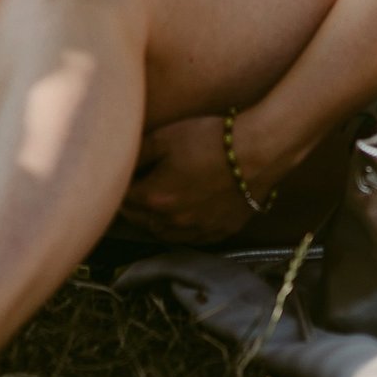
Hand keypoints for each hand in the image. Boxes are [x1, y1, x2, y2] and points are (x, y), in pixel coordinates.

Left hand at [121, 115, 265, 244]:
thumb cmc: (210, 138)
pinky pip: (192, 239)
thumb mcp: (165, 137)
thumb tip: (118, 163)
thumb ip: (136, 154)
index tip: (118, 180)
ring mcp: (198, 230)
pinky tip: (182, 218)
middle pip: (141, 221)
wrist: (258, 150)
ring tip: (152, 208)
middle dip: (132, 208)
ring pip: (164, 234)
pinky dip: (181, 230)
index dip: (118, 188)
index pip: (123, 200)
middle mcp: (173, 221)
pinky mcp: (221, 231)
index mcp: (155, 198)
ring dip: (153, 223)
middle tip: (129, 194)